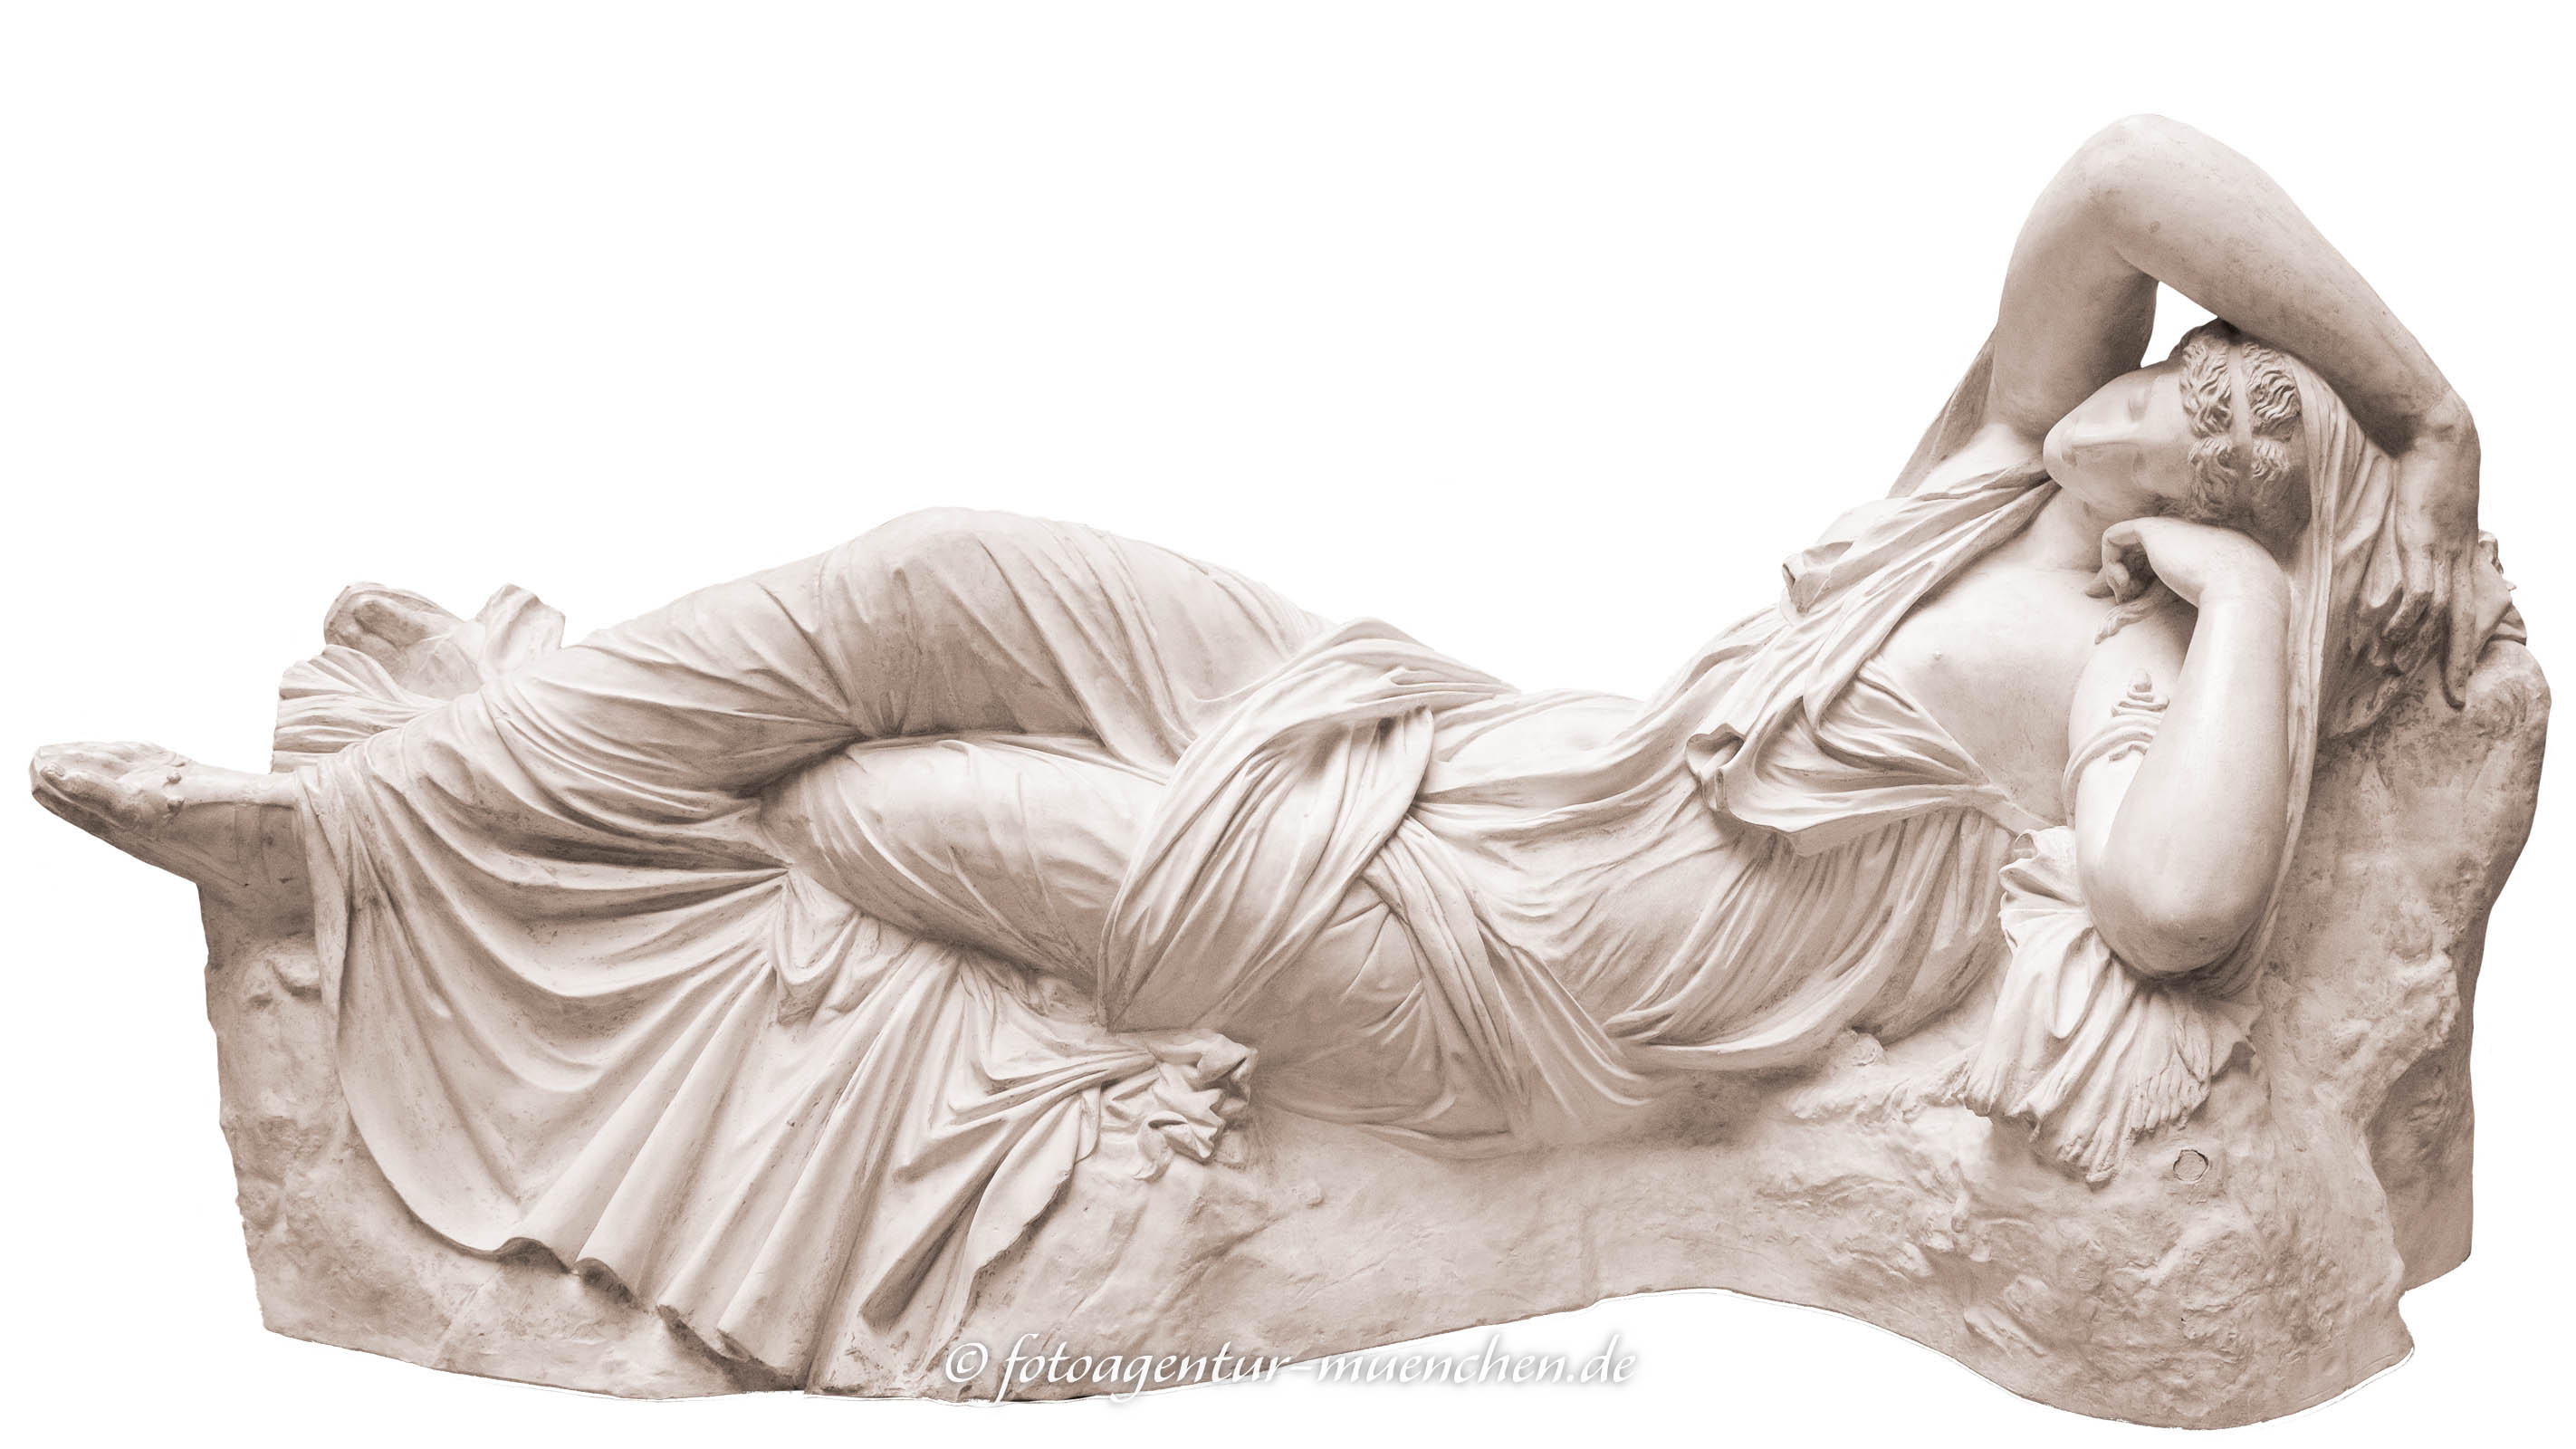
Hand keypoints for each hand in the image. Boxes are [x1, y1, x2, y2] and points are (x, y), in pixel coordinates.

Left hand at [2088, 516, 2285, 612]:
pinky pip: (2112, 537)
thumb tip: (2139, 610)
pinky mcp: (2152, 528)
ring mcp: (2168, 527)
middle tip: (2112, 598)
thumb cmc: (2227, 603)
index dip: (2135, 577)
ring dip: (2114, 572)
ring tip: (2125, 594)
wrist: (2241, 588)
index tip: (2126, 601)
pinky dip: (2109, 562)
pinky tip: (2122, 583)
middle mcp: (2182, 533)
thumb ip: (2168, 599)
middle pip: (2136, 549)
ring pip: (2123, 545)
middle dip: (2115, 573)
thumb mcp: (2194, 602)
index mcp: (2198, 548)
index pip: (2156, 557)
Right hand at [2363, 406, 2482, 704]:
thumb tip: (2407, 544)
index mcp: (2461, 552)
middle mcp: (2458, 558)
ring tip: (2403, 677)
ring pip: (2441, 614)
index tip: (2458, 676)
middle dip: (2457, 664)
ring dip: (2424, 649)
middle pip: (2463, 623)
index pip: (2466, 609)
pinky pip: (2420, 590)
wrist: (2437, 430)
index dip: (2462, 645)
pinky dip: (2407, 618)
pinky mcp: (2423, 541)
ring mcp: (2442, 552)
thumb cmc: (2430, 462)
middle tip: (2456, 702)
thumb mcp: (2431, 504)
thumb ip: (2421, 529)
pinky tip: (2393, 639)